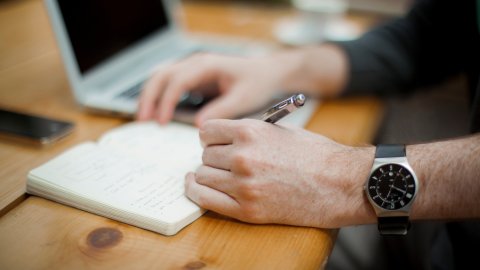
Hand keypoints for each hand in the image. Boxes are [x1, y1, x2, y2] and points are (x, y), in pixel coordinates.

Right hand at [137, 53, 288, 125]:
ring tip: (143, 118)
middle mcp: (196, 63)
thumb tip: (199, 126)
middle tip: (142, 120)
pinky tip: (156, 113)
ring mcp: (193, 69)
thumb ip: (221, 111)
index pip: (177, 81)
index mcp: (207, 65)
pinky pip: (170, 84)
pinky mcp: (194, 78)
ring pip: (162, 77)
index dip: (166, 101)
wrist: (267, 73)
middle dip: (149, 97)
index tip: (161, 122)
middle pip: (162, 75)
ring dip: (150, 96)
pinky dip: (159, 96)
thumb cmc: (257, 83)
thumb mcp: (243, 99)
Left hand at [185, 119, 374, 227]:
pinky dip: (197, 192)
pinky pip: (205, 199)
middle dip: (214, 156)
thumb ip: (249, 132)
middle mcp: (243, 156)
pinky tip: (196, 186)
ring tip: (220, 175)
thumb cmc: (316, 155)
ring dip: (208, 174)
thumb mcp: (280, 130)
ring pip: (203, 176)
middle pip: (205, 155)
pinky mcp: (247, 210)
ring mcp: (244, 185)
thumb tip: (224, 138)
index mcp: (250, 131)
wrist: (341, 184)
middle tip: (226, 161)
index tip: (215, 142)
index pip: (207, 131)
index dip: (211, 137)